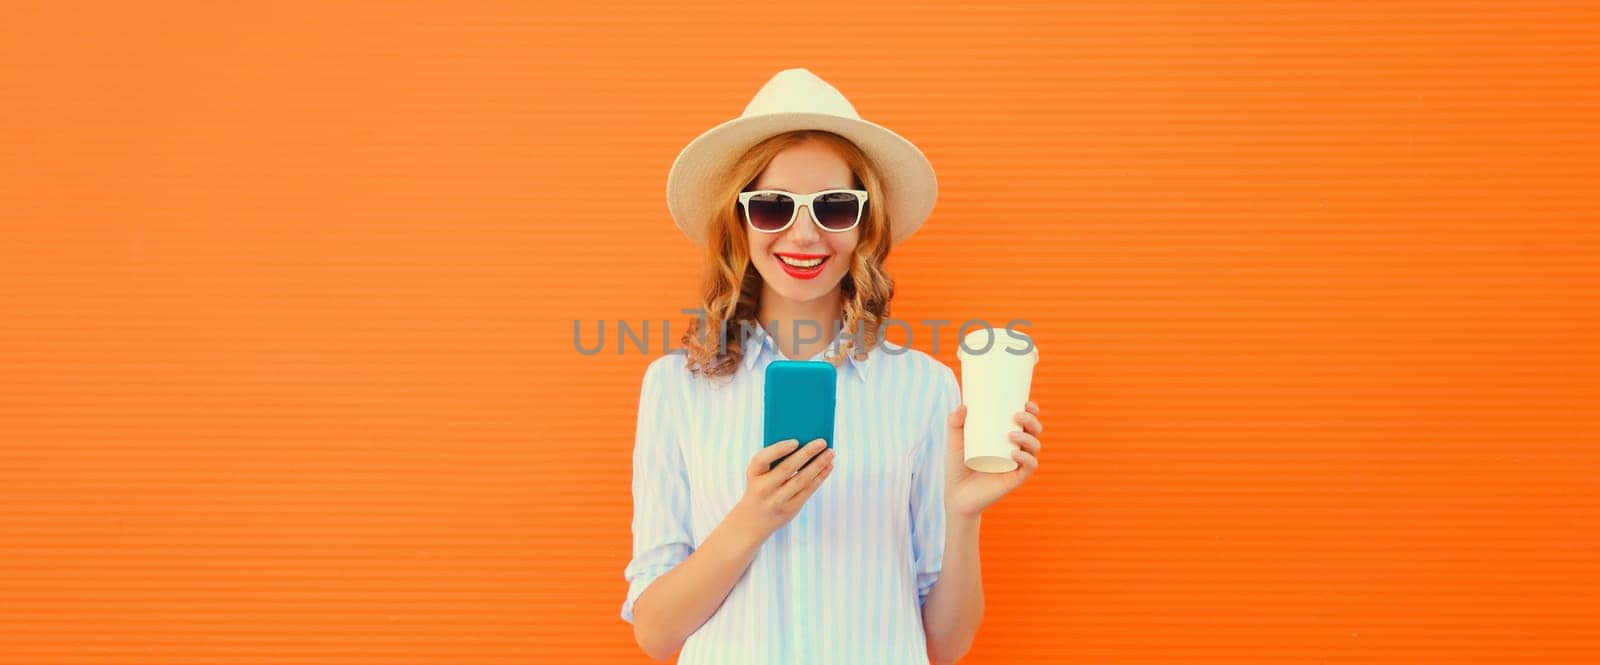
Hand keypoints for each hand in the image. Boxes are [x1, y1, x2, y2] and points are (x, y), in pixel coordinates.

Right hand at [733, 438, 834, 537]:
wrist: (753, 520)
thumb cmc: (760, 486)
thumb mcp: (758, 473)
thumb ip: (774, 459)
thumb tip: (804, 444)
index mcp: (753, 473)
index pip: (762, 459)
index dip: (779, 450)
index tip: (795, 441)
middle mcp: (764, 488)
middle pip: (787, 468)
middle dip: (807, 453)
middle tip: (822, 442)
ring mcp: (777, 500)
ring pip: (802, 479)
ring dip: (818, 465)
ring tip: (830, 453)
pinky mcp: (790, 509)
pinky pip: (808, 490)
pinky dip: (820, 477)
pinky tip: (828, 466)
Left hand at [944, 400, 1043, 517]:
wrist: (955, 495)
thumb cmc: (957, 467)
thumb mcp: (954, 442)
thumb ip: (954, 422)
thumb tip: (963, 405)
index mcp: (1007, 439)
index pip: (1026, 422)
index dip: (1032, 411)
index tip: (1026, 402)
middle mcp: (1016, 450)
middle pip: (1034, 432)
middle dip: (1032, 421)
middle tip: (1017, 415)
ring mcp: (1017, 465)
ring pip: (1034, 448)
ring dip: (1028, 438)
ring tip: (1012, 434)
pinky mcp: (1014, 479)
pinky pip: (1028, 468)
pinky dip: (1026, 459)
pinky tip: (1015, 453)